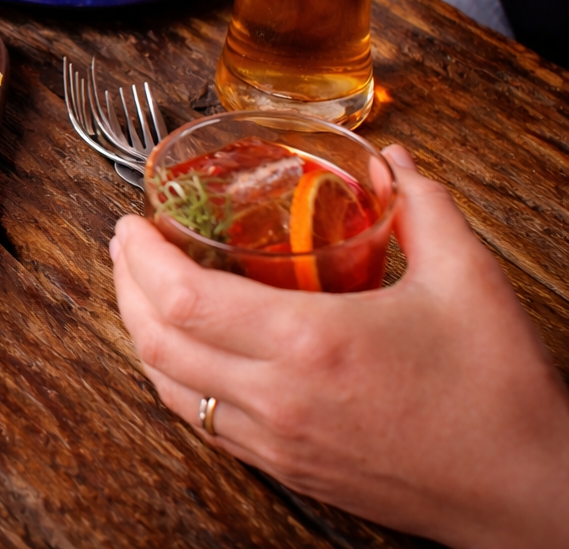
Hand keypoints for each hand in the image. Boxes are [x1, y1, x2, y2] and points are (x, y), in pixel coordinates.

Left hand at [111, 145, 568, 547]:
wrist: (528, 495)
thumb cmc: (499, 393)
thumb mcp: (468, 279)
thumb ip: (423, 205)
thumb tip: (392, 159)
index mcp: (309, 344)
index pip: (184, 297)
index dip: (140, 256)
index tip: (132, 222)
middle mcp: (277, 398)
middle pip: (157, 342)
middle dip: (126, 285)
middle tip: (127, 244)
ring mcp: (276, 441)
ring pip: (169, 388)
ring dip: (142, 333)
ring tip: (143, 288)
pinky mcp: (287, 468)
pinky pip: (203, 422)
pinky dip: (174, 379)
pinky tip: (185, 350)